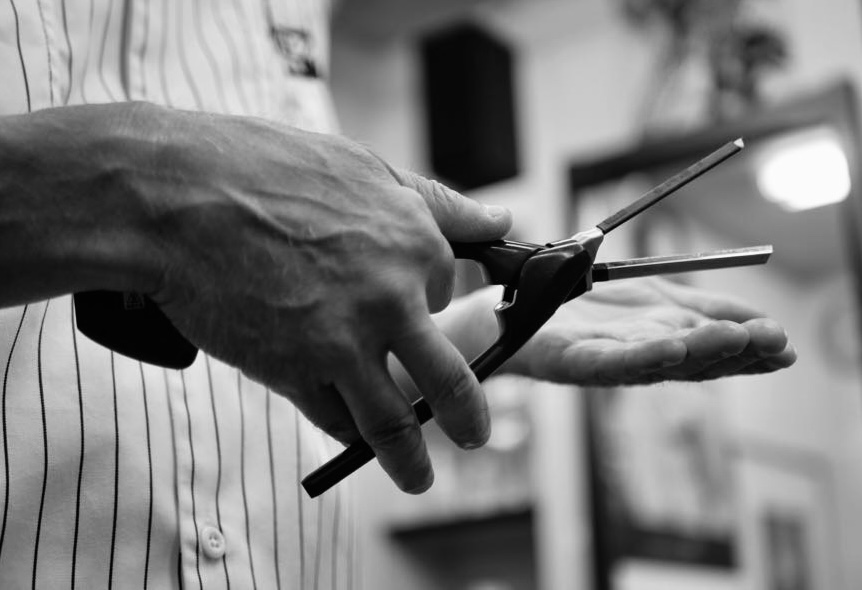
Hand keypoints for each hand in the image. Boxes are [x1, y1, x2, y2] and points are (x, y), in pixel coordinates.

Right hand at [0, 102, 511, 492]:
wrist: (172, 199)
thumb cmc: (262, 169)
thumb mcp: (363, 168)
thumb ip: (438, 203)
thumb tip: (501, 221)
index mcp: (414, 241)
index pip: (444, 290)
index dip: (427, 301)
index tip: (420, 313)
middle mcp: (392, 298)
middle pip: (451, 379)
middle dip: (467, 415)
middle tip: (475, 433)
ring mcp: (345, 342)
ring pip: (395, 422)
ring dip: (411, 459)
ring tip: (419, 477)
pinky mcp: (294, 373)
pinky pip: (335, 420)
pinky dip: (348, 435)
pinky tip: (354, 441)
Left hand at [497, 277, 795, 384]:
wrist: (517, 308)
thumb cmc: (583, 305)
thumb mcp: (652, 296)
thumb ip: (697, 305)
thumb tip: (752, 314)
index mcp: (664, 339)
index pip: (714, 348)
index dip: (750, 350)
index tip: (786, 346)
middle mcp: (642, 357)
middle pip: (697, 360)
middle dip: (739, 352)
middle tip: (776, 343)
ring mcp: (610, 362)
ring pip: (662, 362)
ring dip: (702, 353)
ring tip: (738, 341)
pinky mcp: (576, 361)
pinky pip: (612, 361)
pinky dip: (644, 356)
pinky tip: (672, 347)